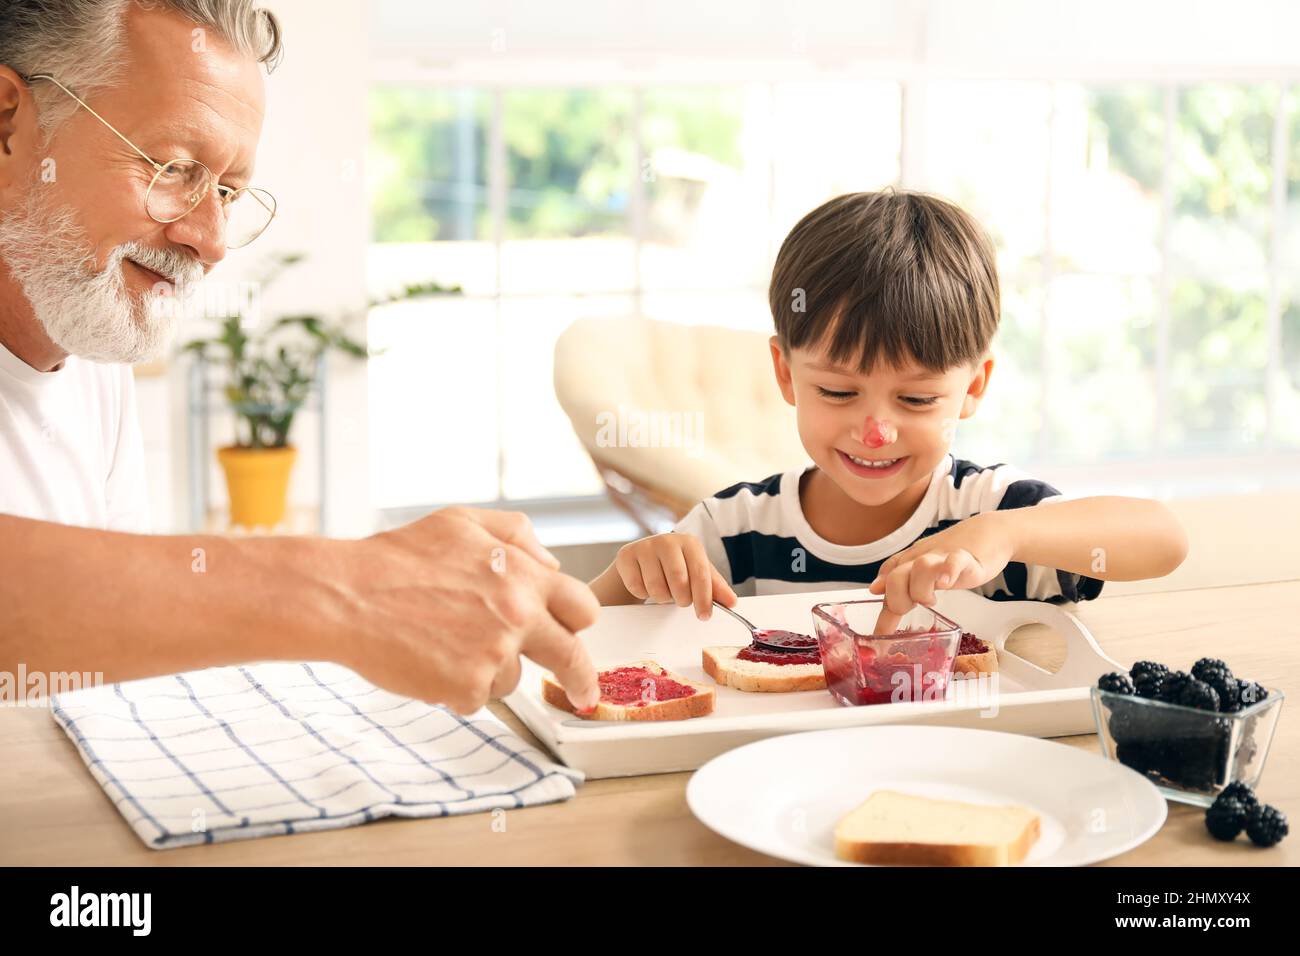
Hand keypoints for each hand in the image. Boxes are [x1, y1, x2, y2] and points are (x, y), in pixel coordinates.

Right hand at [330, 507, 600, 714]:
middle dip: (581, 679)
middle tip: (586, 693)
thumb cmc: (398, 557)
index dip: (579, 621)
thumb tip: (552, 562)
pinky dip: (458, 686)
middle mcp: (517, 617)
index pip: (581, 607)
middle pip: (570, 657)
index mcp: (522, 576)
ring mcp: (493, 655)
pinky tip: (430, 659)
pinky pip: (477, 696)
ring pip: (513, 677)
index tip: (580, 637)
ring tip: (446, 641)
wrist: (347, 596)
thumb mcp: (463, 521)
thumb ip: (517, 534)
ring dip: (491, 668)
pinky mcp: (466, 688)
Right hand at [610, 532, 736, 618]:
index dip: (704, 598)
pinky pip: (637, 587)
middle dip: (681, 598)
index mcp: (690, 543)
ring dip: (662, 598)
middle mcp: (667, 540)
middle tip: (680, 600)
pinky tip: (646, 584)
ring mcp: (645, 546)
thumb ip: (715, 588)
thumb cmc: (676, 566)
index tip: (704, 616)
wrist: (642, 558)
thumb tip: (733, 602)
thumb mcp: (697, 573)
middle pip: (678, 581)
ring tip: (664, 590)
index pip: (700, 573)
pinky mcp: (626, 555)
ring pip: (656, 587)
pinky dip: (644, 594)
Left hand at [866, 511, 1016, 634]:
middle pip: (896, 576)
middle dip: (898, 600)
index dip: (883, 608)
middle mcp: (921, 558)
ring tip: (931, 599)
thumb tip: (875, 591)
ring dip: (921, 590)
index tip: (881, 635)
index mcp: (909, 561)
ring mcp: (942, 557)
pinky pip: (953, 562)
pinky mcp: (965, 558)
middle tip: (912, 609)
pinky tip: (945, 582)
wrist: (989, 532)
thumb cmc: (954, 554)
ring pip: (921, 568)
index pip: (886, 580)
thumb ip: (900, 584)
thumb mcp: (923, 570)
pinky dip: (947, 572)